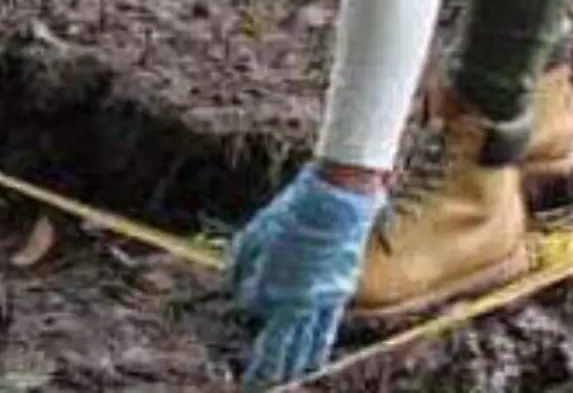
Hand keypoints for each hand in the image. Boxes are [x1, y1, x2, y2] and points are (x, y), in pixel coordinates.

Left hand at [230, 166, 385, 388]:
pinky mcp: (339, 294)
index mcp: (271, 284)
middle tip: (253, 387)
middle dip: (264, 370)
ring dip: (292, 368)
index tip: (245, 281)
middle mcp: (296, 301)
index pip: (248, 306)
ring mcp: (321, 300)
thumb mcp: (254, 233)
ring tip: (281, 384)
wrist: (338, 199)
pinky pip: (325, 331)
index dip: (243, 295)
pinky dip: (316, 349)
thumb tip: (233, 287)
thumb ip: (240, 264)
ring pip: (305, 346)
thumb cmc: (291, 212)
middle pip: (277, 346)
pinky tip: (311, 364)